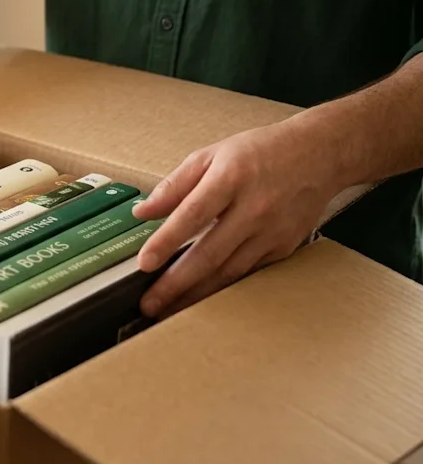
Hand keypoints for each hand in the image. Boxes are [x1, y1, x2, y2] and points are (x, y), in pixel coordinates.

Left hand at [131, 116, 346, 318]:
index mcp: (231, 177)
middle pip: (210, 253)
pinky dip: (222, 289)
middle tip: (148, 305)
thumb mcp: (212, 155)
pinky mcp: (284, 247)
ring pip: (229, 271)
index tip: (144, 263)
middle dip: (176, 284)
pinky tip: (200, 300)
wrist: (320, 155)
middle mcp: (254, 208)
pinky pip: (248, 273)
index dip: (167, 241)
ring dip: (196, 295)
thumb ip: (175, 185)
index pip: (193, 214)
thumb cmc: (260, 152)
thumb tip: (142, 212)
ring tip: (167, 310)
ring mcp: (272, 232)